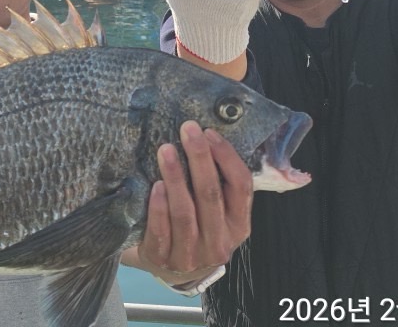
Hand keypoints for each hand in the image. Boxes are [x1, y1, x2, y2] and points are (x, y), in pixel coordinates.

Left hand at [131, 121, 251, 285]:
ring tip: (165, 150)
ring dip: (175, 178)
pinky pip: (161, 230)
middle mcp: (219, 243)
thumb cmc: (195, 227)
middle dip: (199, 158)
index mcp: (238, 226)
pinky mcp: (163, 259)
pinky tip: (155, 186)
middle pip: (211, 195)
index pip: (241, 187)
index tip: (209, 132)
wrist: (170, 267)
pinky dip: (158, 207)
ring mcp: (191, 255)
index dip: (227, 157)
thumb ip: (219, 185)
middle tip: (188, 130)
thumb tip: (207, 137)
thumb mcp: (216, 213)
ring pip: (185, 213)